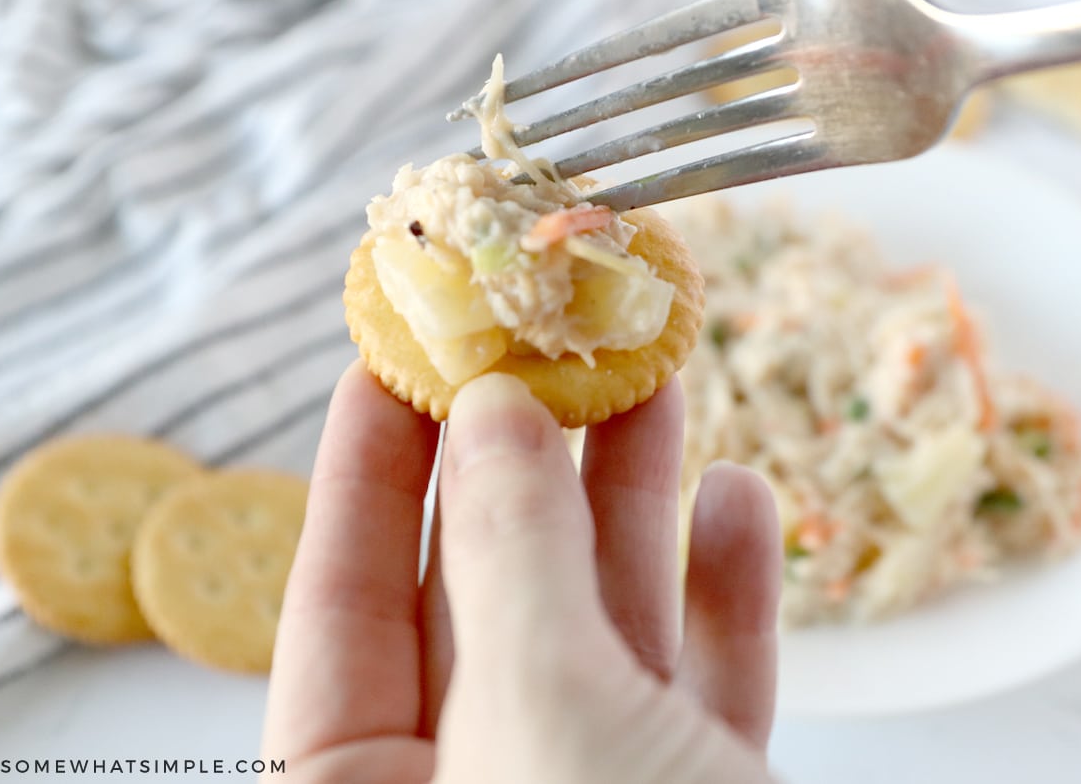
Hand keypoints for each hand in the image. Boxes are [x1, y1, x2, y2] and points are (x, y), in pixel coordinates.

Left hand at [261, 363, 781, 782]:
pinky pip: (702, 679)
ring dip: (635, 498)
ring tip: (653, 377)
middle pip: (485, 589)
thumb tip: (494, 414)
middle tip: (545, 340)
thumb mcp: (543, 706)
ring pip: (601, 622)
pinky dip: (723, 591)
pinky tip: (738, 497)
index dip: (367, 464)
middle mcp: (474, 781)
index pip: (342, 600)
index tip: (397, 349)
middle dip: (526, 458)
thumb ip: (514, 556)